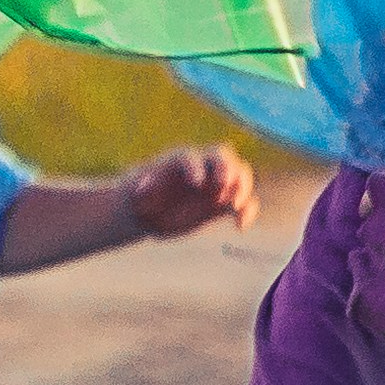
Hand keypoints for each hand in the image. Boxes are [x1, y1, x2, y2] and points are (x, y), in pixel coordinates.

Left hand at [124, 143, 258, 239]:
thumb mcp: (136, 193)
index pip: (193, 157)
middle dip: (226, 169)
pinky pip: (245, 203)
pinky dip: (248, 212)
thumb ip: (140, 187)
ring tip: (234, 206)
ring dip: (242, 188)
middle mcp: (203, 168)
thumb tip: (140, 187)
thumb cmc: (142, 198)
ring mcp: (217, 184)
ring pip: (240, 175)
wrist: (151, 213)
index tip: (194, 184)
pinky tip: (239, 227)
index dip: (195, 167)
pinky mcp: (225, 203)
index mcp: (180, 161)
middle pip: (223, 157)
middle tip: (223, 186)